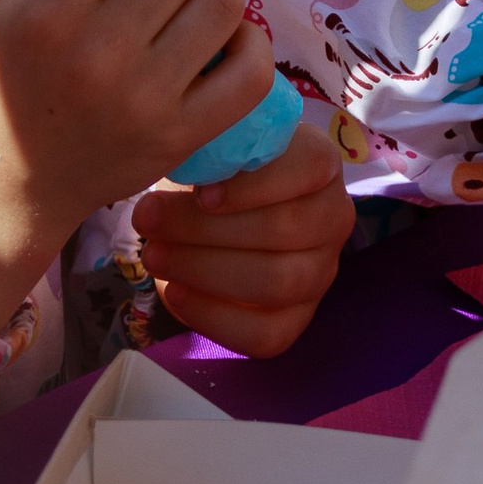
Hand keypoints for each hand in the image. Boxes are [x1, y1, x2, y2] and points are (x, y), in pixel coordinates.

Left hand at [135, 119, 354, 357]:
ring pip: (277, 282)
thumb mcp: (214, 150)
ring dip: (206, 270)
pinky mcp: (296, 320)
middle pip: (285, 229)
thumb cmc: (214, 173)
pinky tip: (175, 293)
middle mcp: (333, 217)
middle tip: (149, 221)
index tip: (201, 194)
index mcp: (321, 163)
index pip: (309, 167)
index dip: (256, 184)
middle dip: (208, 230)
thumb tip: (190, 165)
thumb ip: (213, 151)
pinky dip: (214, 317)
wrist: (213, 220)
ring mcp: (321, 273)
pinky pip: (266, 334)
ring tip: (154, 255)